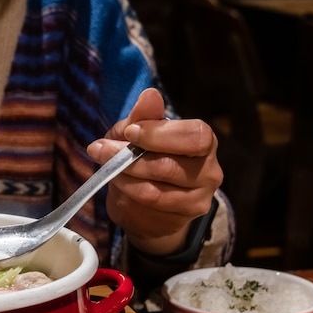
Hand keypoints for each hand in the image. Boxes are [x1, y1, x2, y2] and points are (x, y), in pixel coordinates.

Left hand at [87, 88, 222, 255]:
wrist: (143, 203)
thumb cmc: (143, 158)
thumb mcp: (137, 133)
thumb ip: (144, 117)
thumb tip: (150, 94)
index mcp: (203, 141)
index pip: (195, 135)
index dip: (159, 134)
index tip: (129, 132)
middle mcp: (210, 170)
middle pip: (171, 166)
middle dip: (131, 158)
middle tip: (102, 150)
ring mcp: (200, 198)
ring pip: (155, 190)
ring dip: (124, 177)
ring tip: (108, 168)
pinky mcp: (185, 218)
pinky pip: (150, 207)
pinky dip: (128, 193)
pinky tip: (120, 185)